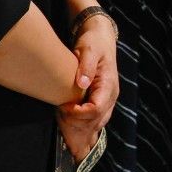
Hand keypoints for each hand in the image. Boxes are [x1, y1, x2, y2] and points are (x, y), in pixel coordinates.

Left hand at [58, 18, 118, 156]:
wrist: (101, 38)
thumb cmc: (94, 42)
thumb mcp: (89, 49)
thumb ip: (86, 66)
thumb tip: (82, 83)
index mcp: (109, 85)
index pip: (96, 109)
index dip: (80, 113)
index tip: (64, 108)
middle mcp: (110, 96)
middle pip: (96, 120)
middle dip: (78, 125)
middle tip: (60, 119)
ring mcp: (107, 100)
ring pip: (97, 123)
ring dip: (81, 130)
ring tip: (66, 132)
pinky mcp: (101, 101)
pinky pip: (95, 120)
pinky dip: (84, 127)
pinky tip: (73, 132)